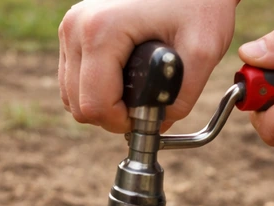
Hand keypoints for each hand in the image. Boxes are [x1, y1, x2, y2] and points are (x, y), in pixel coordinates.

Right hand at [59, 0, 238, 132]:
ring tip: (136, 90)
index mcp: (101, 31)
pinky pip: (72, 80)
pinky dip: (95, 89)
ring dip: (103, 104)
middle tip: (145, 105)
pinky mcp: (72, 30)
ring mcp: (70, 27)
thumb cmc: (198, 2)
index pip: (94, 106)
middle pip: (78, 106)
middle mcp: (76, 27)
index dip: (122, 122)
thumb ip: (183, 97)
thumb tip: (158, 125)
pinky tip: (122, 79)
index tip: (149, 115)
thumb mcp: (203, 50)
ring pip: (71, 96)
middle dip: (112, 116)